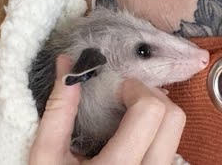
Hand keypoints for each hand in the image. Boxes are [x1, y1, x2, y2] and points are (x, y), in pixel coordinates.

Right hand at [30, 55, 185, 164]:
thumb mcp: (45, 155)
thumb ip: (59, 109)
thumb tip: (67, 65)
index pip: (152, 111)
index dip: (135, 89)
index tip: (114, 89)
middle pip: (174, 118)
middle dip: (150, 96)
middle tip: (123, 96)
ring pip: (176, 132)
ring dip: (155, 111)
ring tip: (127, 113)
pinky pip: (171, 145)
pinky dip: (157, 129)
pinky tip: (133, 133)